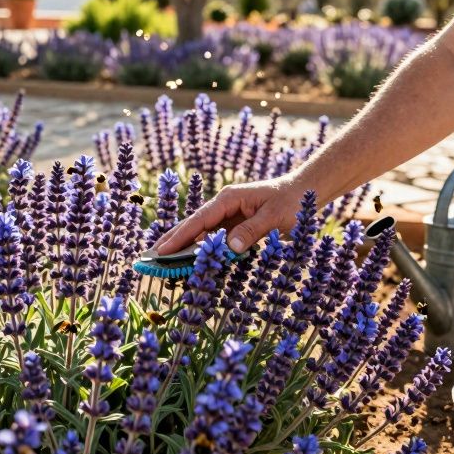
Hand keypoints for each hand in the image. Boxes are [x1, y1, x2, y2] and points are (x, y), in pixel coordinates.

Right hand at [151, 175, 308, 255]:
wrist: (304, 192)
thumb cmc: (291, 202)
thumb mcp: (274, 217)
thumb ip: (251, 231)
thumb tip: (229, 248)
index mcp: (228, 198)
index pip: (198, 220)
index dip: (179, 237)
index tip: (162, 251)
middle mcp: (223, 206)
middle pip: (192, 225)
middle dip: (171, 241)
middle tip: (149, 258)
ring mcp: (227, 215)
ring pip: (199, 233)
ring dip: (182, 246)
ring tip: (160, 261)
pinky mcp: (233, 224)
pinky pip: (212, 238)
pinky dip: (199, 249)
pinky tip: (187, 261)